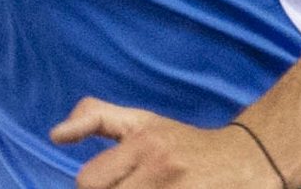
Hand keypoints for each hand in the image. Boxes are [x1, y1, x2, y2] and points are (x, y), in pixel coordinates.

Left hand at [50, 97, 283, 187]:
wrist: (245, 160)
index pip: (87, 181)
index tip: (109, 183)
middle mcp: (160, 169)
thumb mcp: (141, 121)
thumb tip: (54, 135)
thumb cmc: (184, 143)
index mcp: (143, 143)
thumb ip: (96, 117)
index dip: (93, 186)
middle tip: (126, 186)